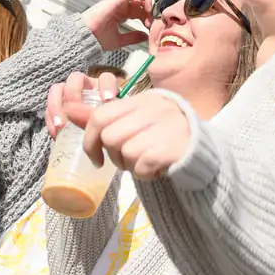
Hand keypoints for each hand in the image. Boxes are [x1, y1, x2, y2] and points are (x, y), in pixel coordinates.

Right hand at [43, 68, 120, 137]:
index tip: (107, 100)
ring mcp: (67, 96)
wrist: (91, 144)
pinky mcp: (55, 108)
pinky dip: (51, 120)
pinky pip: (48, 108)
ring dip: (57, 106)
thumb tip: (96, 120)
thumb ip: (104, 119)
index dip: (106, 86)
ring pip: (57, 89)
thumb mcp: (108, 123)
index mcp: (102, 88)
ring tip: (61, 126)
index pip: (105, 78)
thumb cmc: (103, 129)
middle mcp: (84, 87)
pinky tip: (57, 132)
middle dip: (74, 94)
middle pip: (75, 78)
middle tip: (77, 112)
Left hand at [64, 89, 195, 180]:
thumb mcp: (137, 120)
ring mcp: (163, 127)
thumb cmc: (166, 135)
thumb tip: (69, 111)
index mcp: (142, 100)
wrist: (205, 151)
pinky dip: (144, 173)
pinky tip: (156, 168)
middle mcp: (153, 110)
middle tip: (129, 160)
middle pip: (110, 136)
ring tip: (146, 162)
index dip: (90, 139)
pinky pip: (140, 166)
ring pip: (124, 152)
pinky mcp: (170, 148)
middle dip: (114, 155)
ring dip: (131, 165)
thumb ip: (105, 117)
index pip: (101, 115)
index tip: (96, 157)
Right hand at [80, 0, 153, 49]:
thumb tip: (144, 36)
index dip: (147, 18)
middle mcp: (120, 6)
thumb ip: (133, 37)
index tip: (149, 27)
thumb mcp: (120, 40)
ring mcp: (119, 1)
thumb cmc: (97, 38)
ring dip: (148, 4)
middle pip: (141, 3)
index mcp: (120, 14)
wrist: (87, 36)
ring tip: (150, 16)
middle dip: (149, 12)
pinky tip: (147, 10)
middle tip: (151, 22)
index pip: (139, 11)